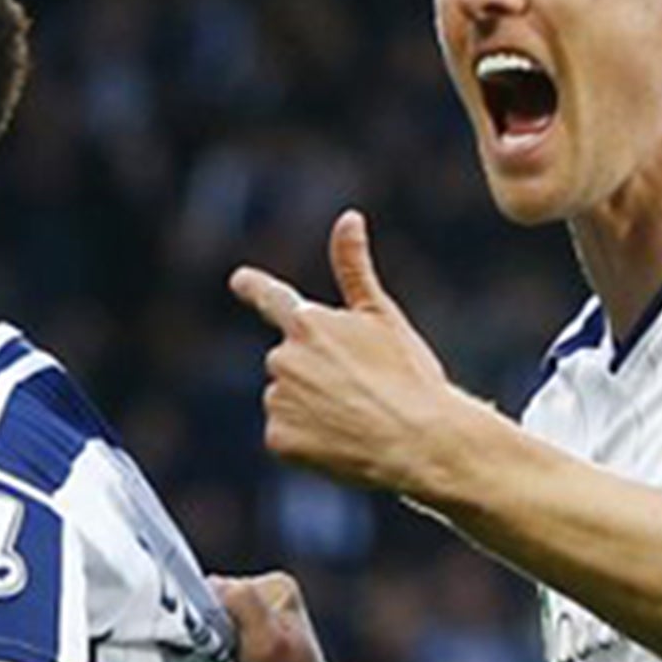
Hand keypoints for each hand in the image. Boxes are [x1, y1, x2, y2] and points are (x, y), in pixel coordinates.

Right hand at [213, 571, 354, 661]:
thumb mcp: (265, 642)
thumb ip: (242, 602)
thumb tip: (213, 586)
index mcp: (274, 587)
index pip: (212, 589)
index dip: (204, 618)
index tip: (215, 647)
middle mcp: (264, 599)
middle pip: (205, 606)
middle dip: (202, 634)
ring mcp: (253, 623)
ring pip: (202, 627)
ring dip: (201, 650)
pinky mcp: (243, 648)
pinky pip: (205, 644)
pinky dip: (203, 660)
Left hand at [229, 210, 456, 494]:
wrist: (421, 441)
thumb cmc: (410, 378)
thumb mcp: (383, 318)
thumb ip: (355, 269)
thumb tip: (348, 216)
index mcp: (309, 322)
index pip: (272, 299)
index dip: (255, 288)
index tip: (239, 279)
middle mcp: (283, 357)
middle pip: (290, 362)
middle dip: (316, 373)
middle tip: (361, 390)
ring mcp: (278, 399)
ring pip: (288, 400)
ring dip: (311, 408)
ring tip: (355, 418)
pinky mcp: (278, 439)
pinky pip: (286, 438)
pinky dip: (308, 443)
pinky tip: (340, 444)